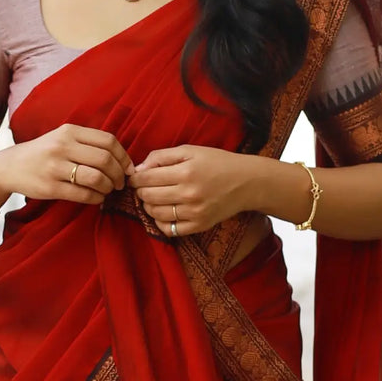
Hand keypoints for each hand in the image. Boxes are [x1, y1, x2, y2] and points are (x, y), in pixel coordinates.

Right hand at [0, 123, 131, 205]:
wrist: (10, 166)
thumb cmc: (43, 153)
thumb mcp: (62, 138)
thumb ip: (88, 143)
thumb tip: (121, 159)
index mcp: (69, 131)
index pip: (108, 141)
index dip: (123, 157)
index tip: (128, 169)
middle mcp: (62, 146)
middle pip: (105, 160)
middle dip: (119, 175)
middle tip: (120, 183)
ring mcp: (55, 167)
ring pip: (96, 178)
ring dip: (108, 187)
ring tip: (108, 191)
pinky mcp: (50, 187)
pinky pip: (83, 194)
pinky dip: (96, 198)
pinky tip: (97, 198)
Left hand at [129, 145, 251, 235]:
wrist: (246, 182)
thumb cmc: (217, 163)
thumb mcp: (191, 150)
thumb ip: (162, 156)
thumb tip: (139, 169)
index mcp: (185, 171)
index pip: (147, 178)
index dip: (135, 178)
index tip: (135, 177)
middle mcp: (189, 193)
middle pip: (148, 196)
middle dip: (140, 191)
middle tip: (143, 187)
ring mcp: (194, 212)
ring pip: (155, 213)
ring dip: (148, 206)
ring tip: (152, 199)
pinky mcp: (199, 225)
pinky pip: (169, 230)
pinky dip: (160, 222)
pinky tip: (163, 213)